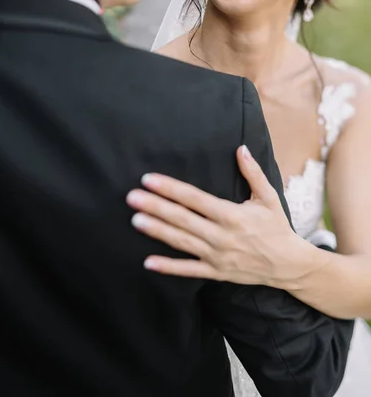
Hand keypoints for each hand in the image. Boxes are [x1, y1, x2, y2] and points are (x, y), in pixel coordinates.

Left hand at [127, 146, 307, 286]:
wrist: (289, 265)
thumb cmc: (277, 227)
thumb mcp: (269, 197)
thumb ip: (253, 173)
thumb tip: (241, 148)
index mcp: (232, 215)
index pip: (195, 199)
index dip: (171, 189)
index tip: (149, 179)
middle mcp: (222, 236)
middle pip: (183, 219)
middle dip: (156, 207)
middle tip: (132, 197)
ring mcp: (217, 256)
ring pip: (182, 242)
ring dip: (158, 231)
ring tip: (135, 220)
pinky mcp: (216, 272)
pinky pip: (189, 270)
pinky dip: (169, 267)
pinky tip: (148, 262)